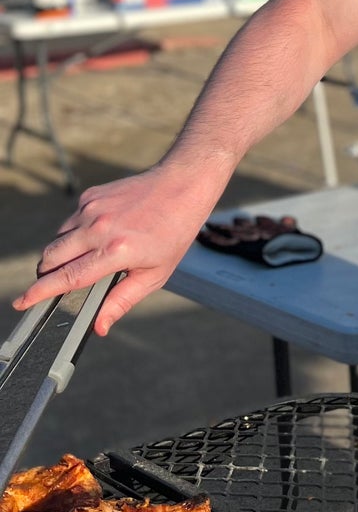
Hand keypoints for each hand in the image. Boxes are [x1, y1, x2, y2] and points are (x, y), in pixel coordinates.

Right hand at [12, 160, 227, 335]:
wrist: (181, 186)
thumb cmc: (173, 233)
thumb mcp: (155, 274)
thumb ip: (122, 301)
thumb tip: (100, 326)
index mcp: (116, 251)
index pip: (68, 277)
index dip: (41, 292)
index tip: (22, 302)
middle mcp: (98, 228)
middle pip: (51, 258)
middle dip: (46, 275)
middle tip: (54, 284)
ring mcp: (91, 209)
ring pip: (57, 240)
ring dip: (61, 254)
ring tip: (88, 257)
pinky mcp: (89, 196)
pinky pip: (69, 222)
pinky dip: (75, 234)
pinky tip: (99, 234)